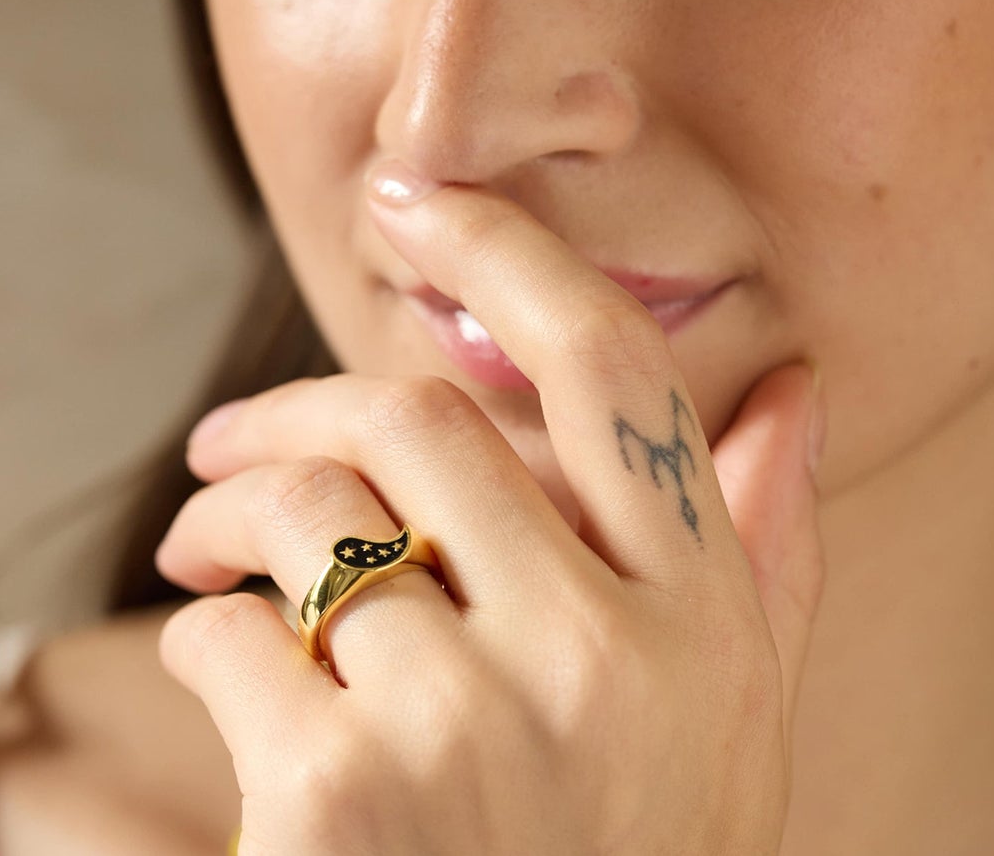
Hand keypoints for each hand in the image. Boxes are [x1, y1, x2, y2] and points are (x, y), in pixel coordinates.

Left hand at [155, 172, 826, 854]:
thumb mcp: (730, 731)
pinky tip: (220, 673)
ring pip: (309, 512)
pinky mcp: (339, 808)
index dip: (507, 255)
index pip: (610, 372)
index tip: (420, 199)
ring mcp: (472, 730)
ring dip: (227, 510)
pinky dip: (200, 630)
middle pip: (420, 418)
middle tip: (228, 442)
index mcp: (704, 624)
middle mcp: (605, 660)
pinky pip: (230, 635)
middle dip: (297, 406)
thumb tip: (796, 392)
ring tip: (197, 545)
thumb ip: (767, 563)